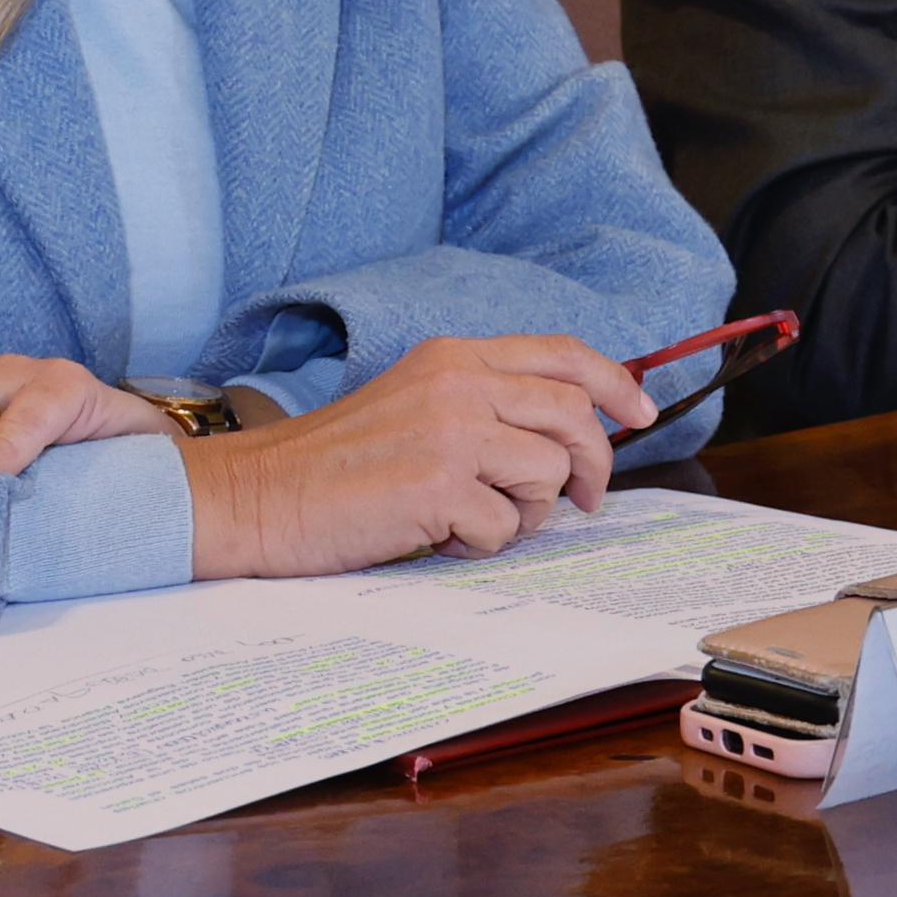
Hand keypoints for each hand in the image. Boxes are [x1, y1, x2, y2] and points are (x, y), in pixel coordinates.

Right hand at [175, 334, 660, 580]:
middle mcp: (458, 383)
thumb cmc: (331, 466)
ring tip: (472, 520)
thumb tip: (564, 438)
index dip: (616, 382)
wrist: (254, 497)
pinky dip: (482, 543)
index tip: (643, 414)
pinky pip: (505, 524)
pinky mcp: (437, 485)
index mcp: (454, 357)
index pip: (563, 353)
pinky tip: (437, 536)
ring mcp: (450, 431)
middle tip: (582, 502)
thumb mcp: (413, 405)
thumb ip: (482, 406)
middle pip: (574, 414)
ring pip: (547, 473)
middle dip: (593, 464)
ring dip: (525, 512)